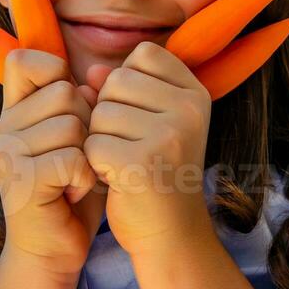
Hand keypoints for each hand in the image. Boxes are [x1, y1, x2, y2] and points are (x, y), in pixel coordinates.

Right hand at [0, 49, 107, 280]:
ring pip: (72, 125)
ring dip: (88, 155)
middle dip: (86, 125)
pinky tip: (73, 194)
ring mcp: (9, 153)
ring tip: (74, 178)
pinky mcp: (22, 180)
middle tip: (76, 159)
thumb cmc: (70, 191)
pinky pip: (73, 158)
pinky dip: (85, 179)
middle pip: (64, 92)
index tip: (69, 104)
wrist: (51, 252)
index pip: (22, 60)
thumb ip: (83, 105)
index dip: (53, 70)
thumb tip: (98, 77)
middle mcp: (4, 126)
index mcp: (14, 111)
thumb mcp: (77, 140)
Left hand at [82, 41, 214, 259]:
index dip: (127, 84)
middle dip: (109, 114)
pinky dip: (95, 164)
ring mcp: (169, 135)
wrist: (170, 234)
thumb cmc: (155, 171)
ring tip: (125, 163)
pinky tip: (117, 179)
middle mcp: (189, 109)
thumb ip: (123, 88)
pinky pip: (93, 143)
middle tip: (130, 147)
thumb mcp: (148, 121)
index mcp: (196, 93)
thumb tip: (93, 71)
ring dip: (100, 139)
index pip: (143, 55)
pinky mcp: (142, 162)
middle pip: (116, 81)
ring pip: (99, 112)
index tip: (142, 118)